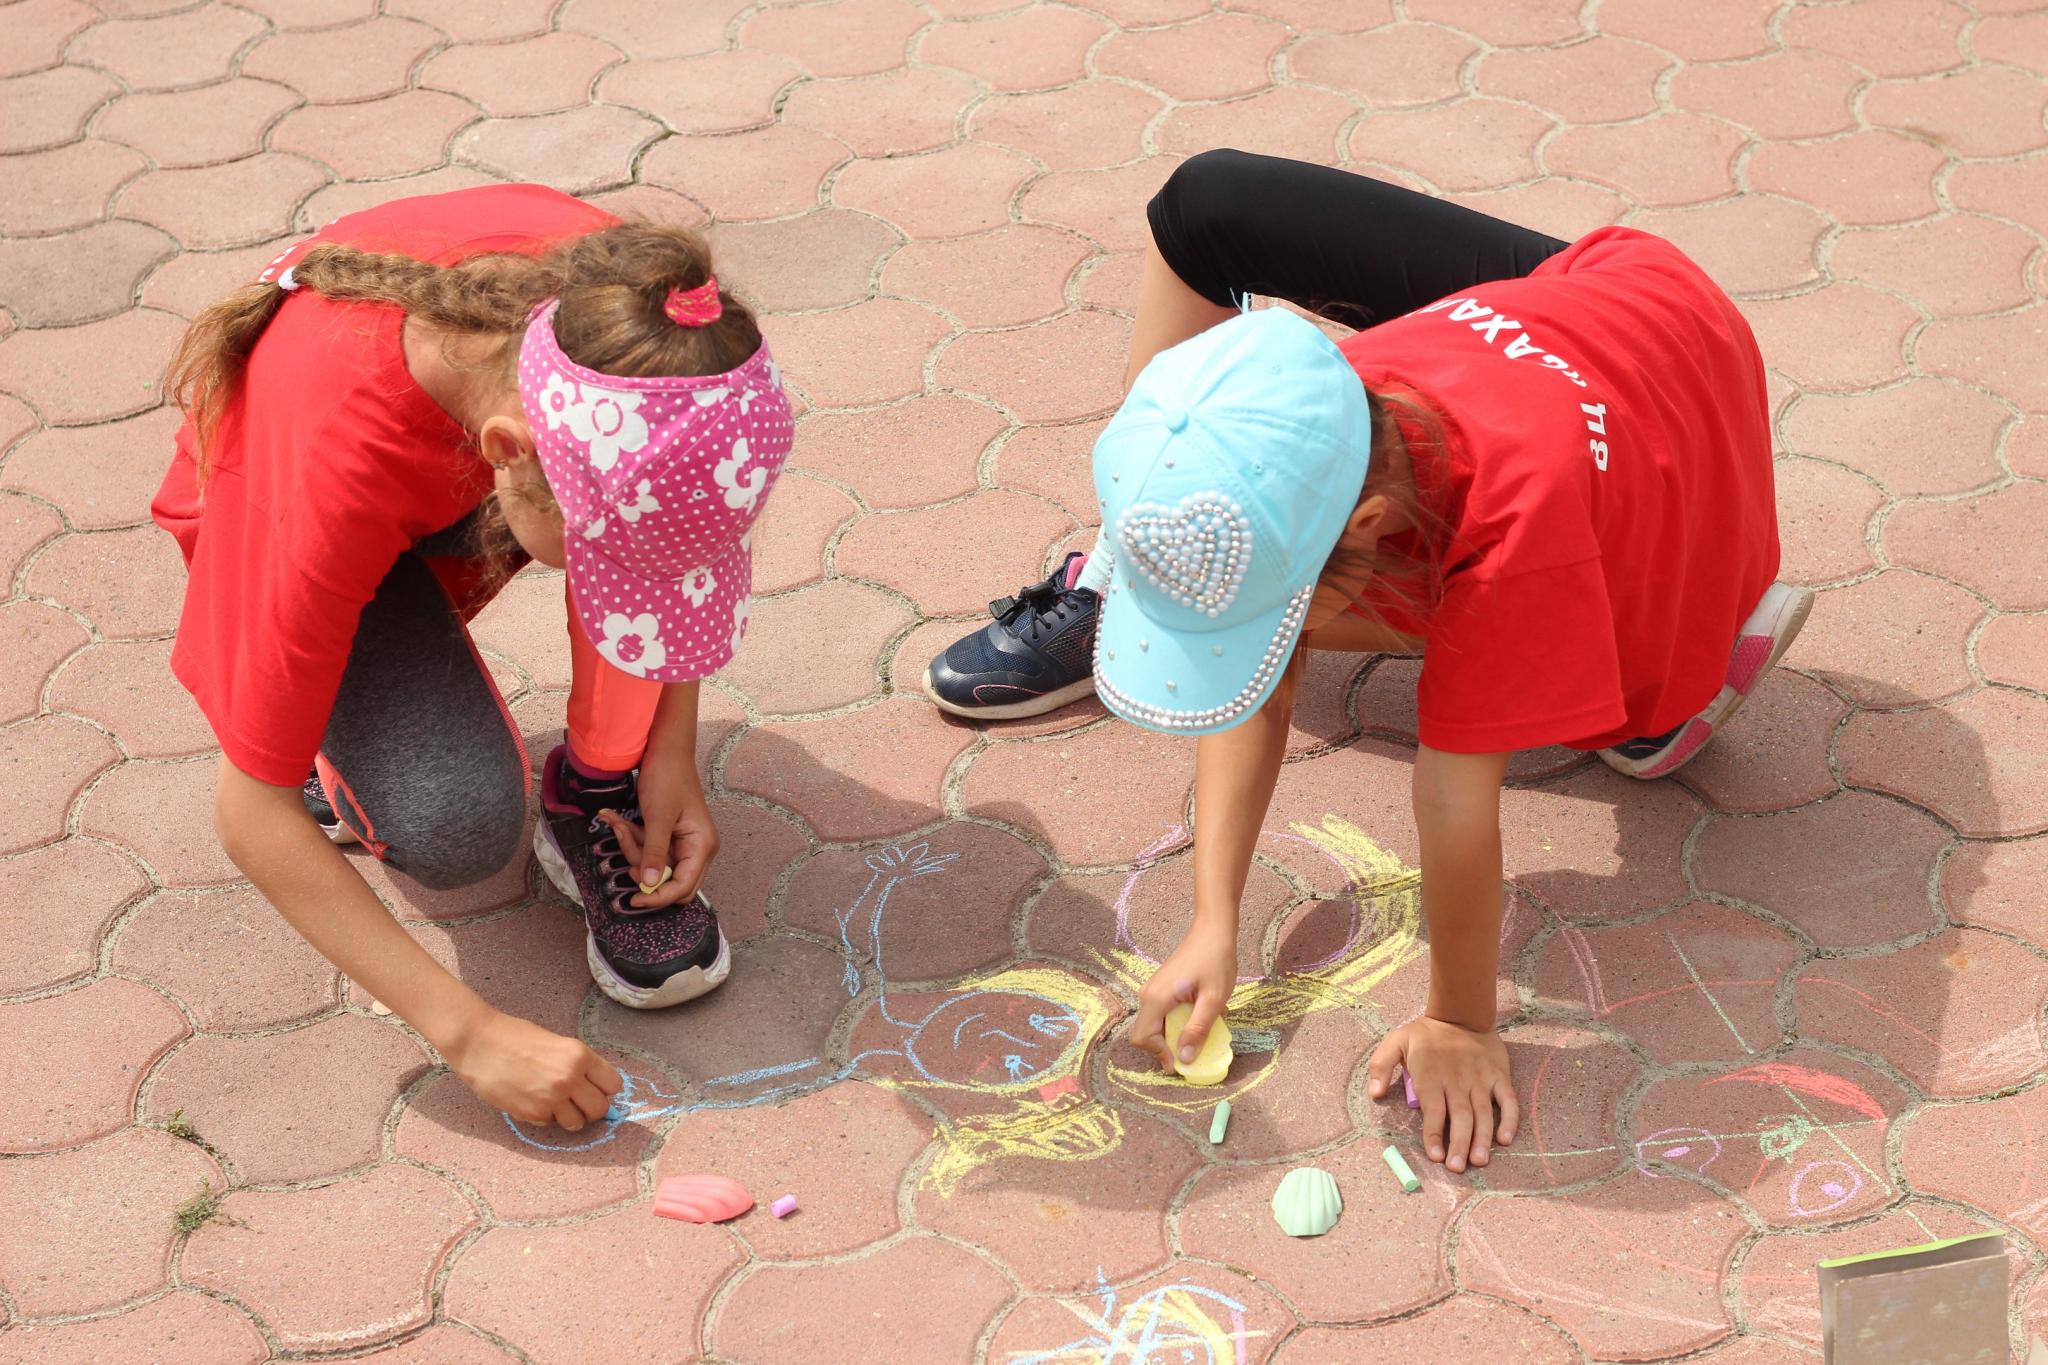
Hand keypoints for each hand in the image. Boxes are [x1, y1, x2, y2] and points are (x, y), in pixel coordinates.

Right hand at [446, 1009, 622, 1129]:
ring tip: (555, 1104)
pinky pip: (550, 1124)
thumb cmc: (515, 1037)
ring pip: (578, 1123)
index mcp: (580, 1055)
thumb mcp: (557, 1043)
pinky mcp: (532, 1114)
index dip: (604, 1088)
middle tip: (577, 1101)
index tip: (595, 1088)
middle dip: (590, 1107)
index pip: (613, 1084)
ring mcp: (552, 1099)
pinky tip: (532, 1101)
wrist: (479, 1043)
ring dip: (569, 1116)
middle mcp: (570, 1078)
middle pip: (600, 1109)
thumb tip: (593, 1086)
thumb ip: (577, 1064)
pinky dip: (545, 1117)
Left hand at [603, 748, 718, 908]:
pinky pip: (647, 849)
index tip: (634, 899)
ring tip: (618, 822)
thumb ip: (654, 853)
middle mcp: (696, 849)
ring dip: (632, 847)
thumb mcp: (658, 817)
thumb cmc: (668, 778)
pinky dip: (632, 838)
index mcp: (702, 846)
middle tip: (626, 846)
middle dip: (643, 869)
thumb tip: (650, 886)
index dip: (659, 897)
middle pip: (669, 881)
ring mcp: (682, 843)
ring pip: (654, 865)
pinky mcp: (668, 836)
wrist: (665, 750)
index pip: (683, 887)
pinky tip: (617, 819)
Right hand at [1128, 923, 1236, 1070]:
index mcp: (1156, 998)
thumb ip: (1198, 1030)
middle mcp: (1147, 995)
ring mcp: (1152, 990)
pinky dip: (1175, 1022)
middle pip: (1145, 1034)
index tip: (1184, 1060)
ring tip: (1199, 1029)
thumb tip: (1184, 1059)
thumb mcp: (1213, 1000)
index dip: (1160, 1054)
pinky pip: (1161, 1014)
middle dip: (1167, 1046)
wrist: (1213, 931)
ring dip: (1173, 1034)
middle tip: (1194, 1047)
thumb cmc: (1216, 962)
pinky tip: (1197, 1015)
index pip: (1143, 1038)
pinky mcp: (1160, 988)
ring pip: (1154, 1025)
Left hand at [1367, 1017, 1517, 1172]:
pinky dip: (1509, 1120)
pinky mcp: (1499, 1076)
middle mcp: (1457, 1081)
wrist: (1461, 1012)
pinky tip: (1504, 1139)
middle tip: (1458, 1168)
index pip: (1433, 1112)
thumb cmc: (1426, 1034)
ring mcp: (1480, 1079)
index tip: (1435, 1156)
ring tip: (1480, 1161)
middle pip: (1460, 1117)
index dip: (1434, 1135)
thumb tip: (1374, 1094)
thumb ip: (1380, 1066)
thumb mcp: (1395, 1042)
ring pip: (1483, 1113)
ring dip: (1482, 1139)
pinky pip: (1508, 1100)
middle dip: (1459, 1144)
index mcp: (1432, 1076)